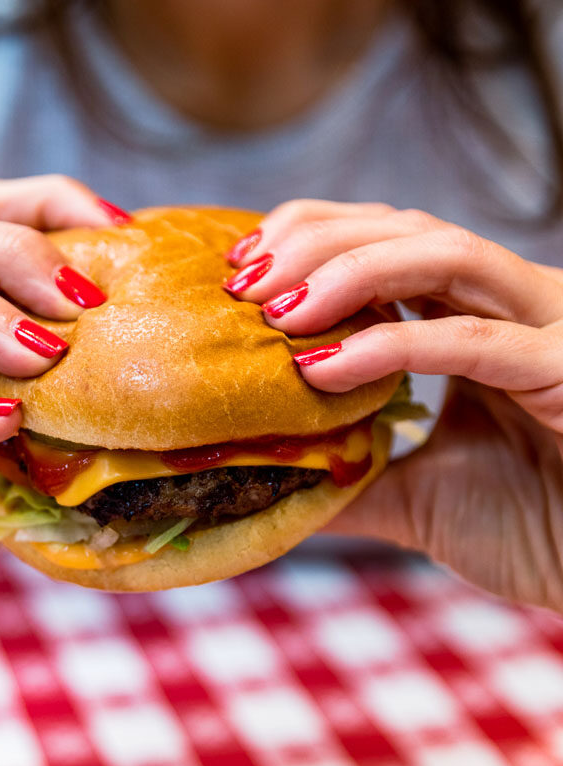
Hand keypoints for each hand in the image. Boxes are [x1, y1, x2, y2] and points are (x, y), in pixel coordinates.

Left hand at [225, 201, 562, 610]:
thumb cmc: (532, 528)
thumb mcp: (415, 497)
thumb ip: (351, 477)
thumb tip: (271, 479)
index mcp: (478, 319)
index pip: (390, 242)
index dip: (313, 238)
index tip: (241, 269)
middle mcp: (514, 305)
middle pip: (407, 229)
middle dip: (316, 242)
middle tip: (242, 281)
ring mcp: (548, 327)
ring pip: (443, 255)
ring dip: (348, 271)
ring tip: (277, 310)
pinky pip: (473, 341)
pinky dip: (393, 345)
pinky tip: (324, 368)